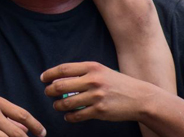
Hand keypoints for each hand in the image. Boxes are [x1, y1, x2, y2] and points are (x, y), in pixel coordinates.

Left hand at [42, 61, 157, 122]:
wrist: (140, 98)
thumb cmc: (118, 83)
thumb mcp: (102, 71)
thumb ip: (84, 72)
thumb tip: (61, 78)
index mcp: (92, 67)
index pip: (64, 69)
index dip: (50, 74)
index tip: (43, 78)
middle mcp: (93, 80)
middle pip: (61, 86)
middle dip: (50, 91)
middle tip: (48, 93)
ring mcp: (96, 96)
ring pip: (66, 103)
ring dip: (58, 105)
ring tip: (57, 106)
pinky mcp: (99, 111)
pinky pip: (77, 115)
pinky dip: (69, 117)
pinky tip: (68, 116)